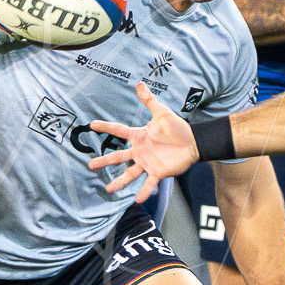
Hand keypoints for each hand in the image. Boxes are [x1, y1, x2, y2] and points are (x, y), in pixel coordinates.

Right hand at [90, 83, 200, 202]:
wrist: (193, 142)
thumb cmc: (177, 128)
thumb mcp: (162, 112)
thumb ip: (150, 100)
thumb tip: (140, 84)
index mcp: (139, 136)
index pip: (119, 131)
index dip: (106, 127)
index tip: (91, 125)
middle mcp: (140, 151)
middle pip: (118, 157)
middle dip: (105, 161)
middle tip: (90, 165)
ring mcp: (148, 163)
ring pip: (130, 174)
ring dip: (120, 182)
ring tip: (108, 189)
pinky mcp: (158, 172)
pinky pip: (149, 183)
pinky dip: (143, 192)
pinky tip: (136, 200)